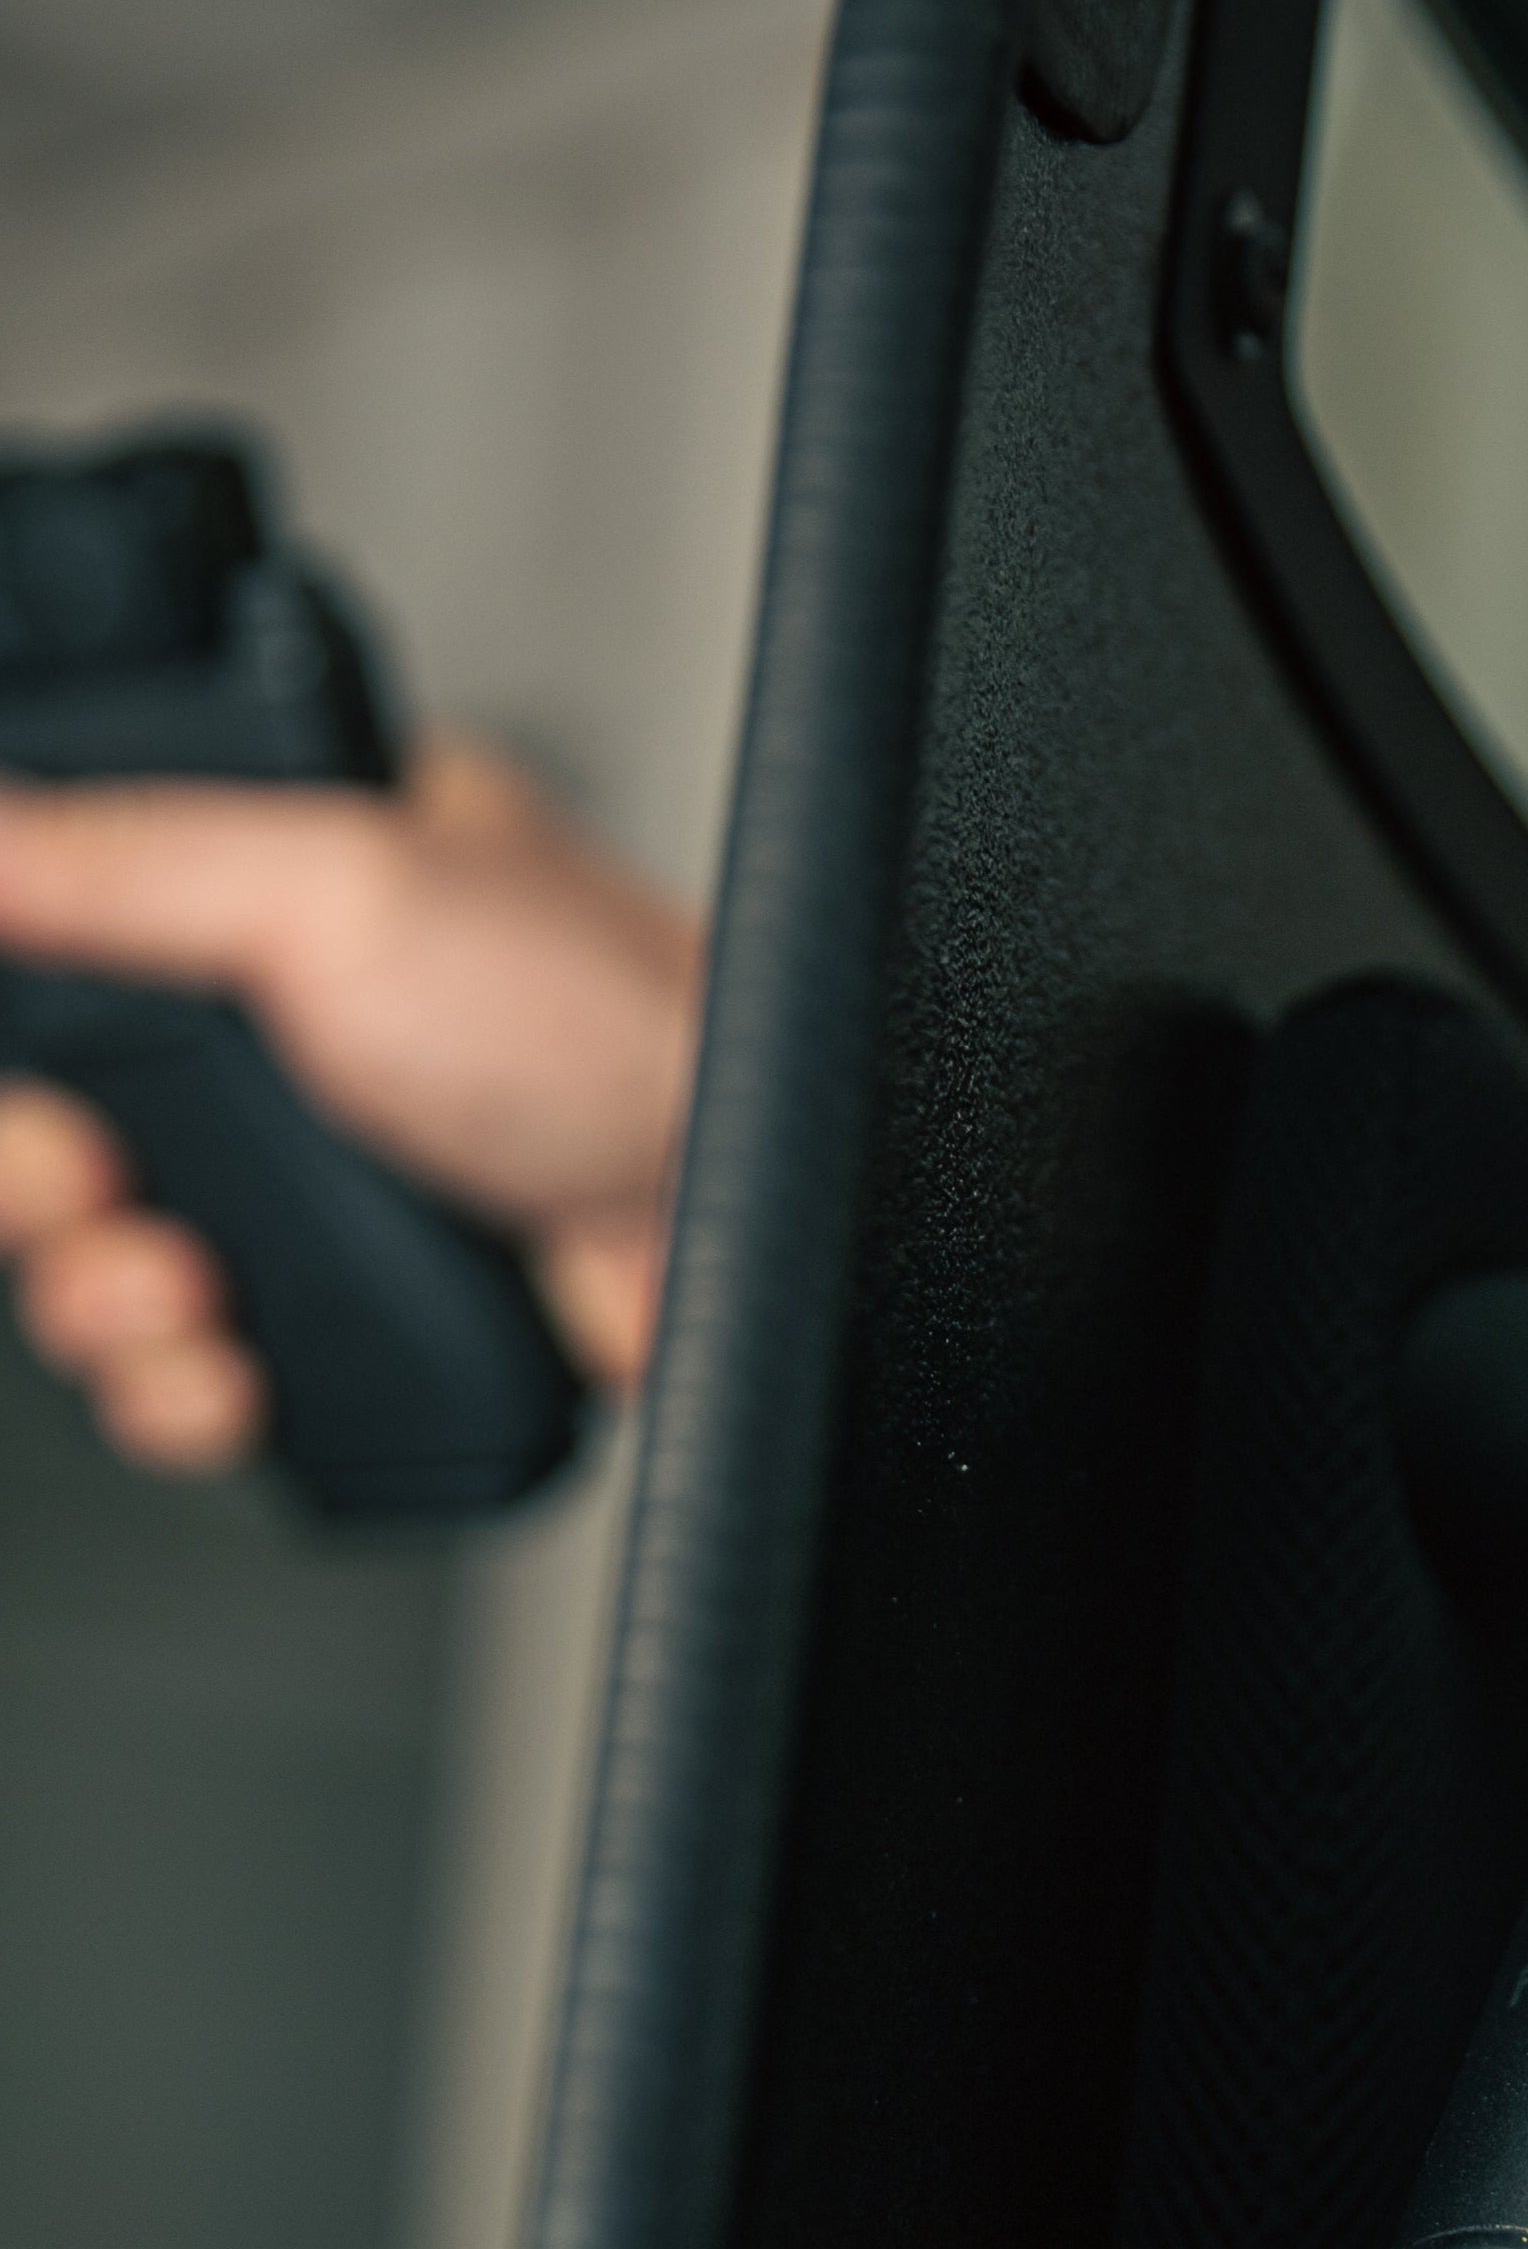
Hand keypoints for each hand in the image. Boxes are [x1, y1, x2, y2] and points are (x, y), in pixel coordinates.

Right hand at [0, 736, 701, 1473]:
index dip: (21, 1026)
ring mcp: (314, 1181)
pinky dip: (184, 1391)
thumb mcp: (340, 887)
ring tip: (175, 1297)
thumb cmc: (609, 1023)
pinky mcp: (349, 1309)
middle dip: (39, 1187)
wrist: (735, 1212)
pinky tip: (225, 1377)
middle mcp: (280, 1034)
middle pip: (50, 1126)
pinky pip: (198, 1369)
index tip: (37, 1091)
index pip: (54, 941)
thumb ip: (122, 857)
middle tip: (90, 1194)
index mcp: (266, 880)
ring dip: (102, 1302)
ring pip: (104, 1260)